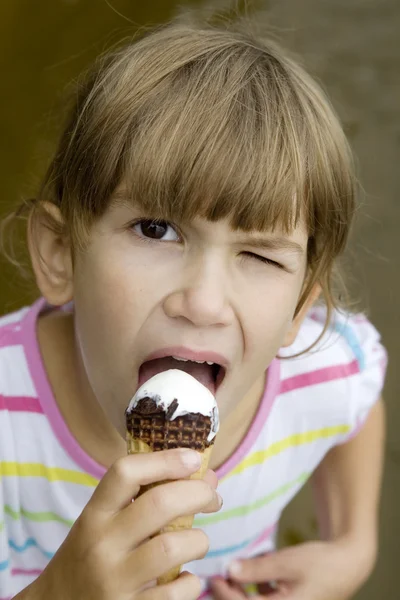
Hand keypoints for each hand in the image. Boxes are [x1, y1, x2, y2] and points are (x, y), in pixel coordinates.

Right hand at [24, 449, 221, 599]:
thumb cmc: (90, 556)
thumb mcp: (104, 523)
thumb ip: (147, 498)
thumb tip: (207, 478)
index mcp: (94, 515)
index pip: (126, 472)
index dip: (165, 459)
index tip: (193, 458)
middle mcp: (102, 544)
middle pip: (160, 504)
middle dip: (198, 493)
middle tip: (211, 497)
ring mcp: (114, 581)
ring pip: (173, 547)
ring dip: (198, 540)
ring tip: (197, 542)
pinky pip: (176, 593)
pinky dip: (190, 583)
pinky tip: (184, 578)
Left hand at [210, 539, 374, 599]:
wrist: (349, 563)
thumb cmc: (321, 564)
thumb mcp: (286, 563)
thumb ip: (257, 569)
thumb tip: (230, 570)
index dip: (226, 595)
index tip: (213, 578)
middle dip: (233, 594)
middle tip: (219, 574)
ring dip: (245, 590)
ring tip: (238, 568)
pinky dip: (260, 587)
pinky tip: (260, 567)